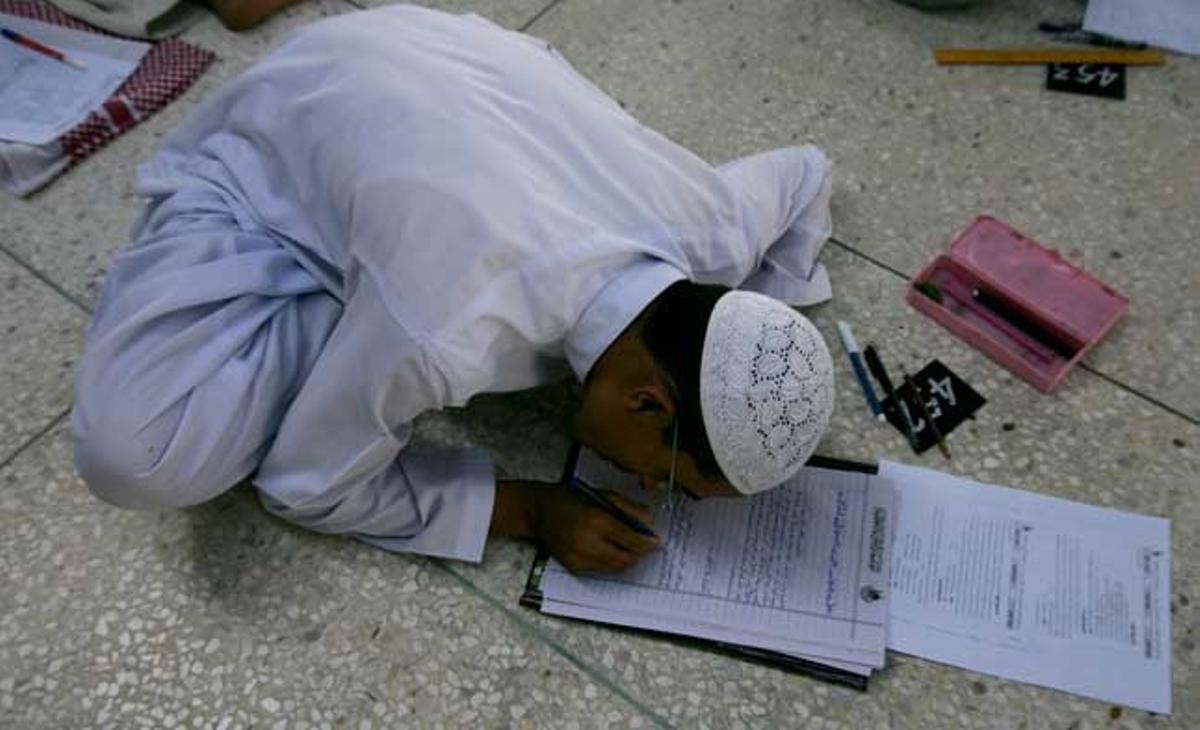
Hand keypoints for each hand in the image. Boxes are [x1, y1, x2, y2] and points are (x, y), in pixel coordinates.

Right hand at [492, 480, 660, 572]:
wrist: (539, 510)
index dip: (648, 543)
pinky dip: (611, 561)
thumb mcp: (602, 494)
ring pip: (615, 567)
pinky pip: (601, 569)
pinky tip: (611, 549)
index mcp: (596, 520)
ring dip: (627, 558)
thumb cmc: (570, 497)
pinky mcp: (574, 566)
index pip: (631, 539)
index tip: (658, 543)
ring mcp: (578, 557)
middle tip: (648, 547)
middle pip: (626, 558)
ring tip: (631, 547)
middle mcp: (587, 542)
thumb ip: (629, 508)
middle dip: (640, 554)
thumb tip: (649, 523)